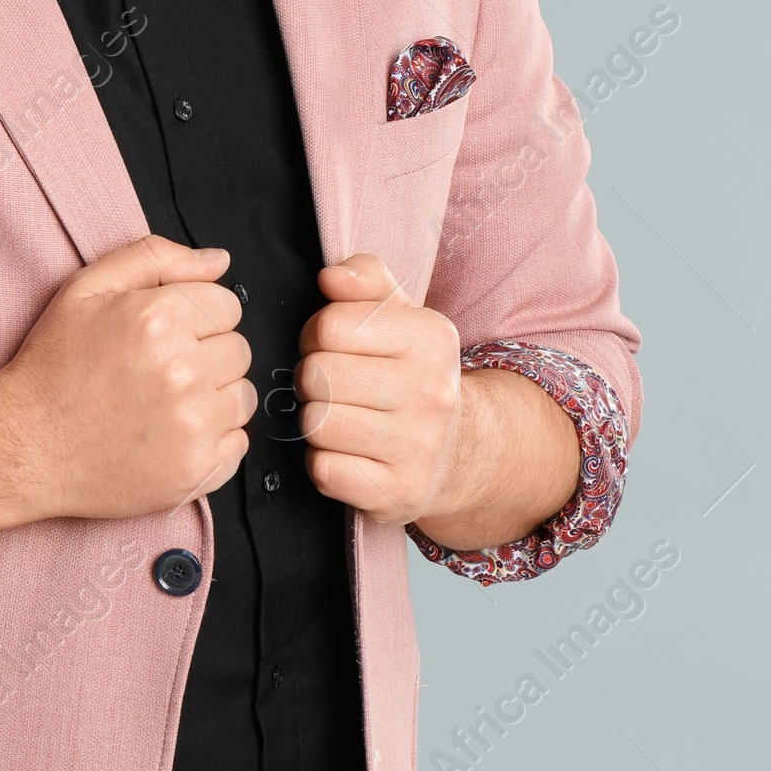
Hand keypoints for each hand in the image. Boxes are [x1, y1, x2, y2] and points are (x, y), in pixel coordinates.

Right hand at [0, 235, 255, 519]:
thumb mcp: (86, 288)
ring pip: (243, 396)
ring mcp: (193, 423)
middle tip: (161, 370)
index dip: (197, 317)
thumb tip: (217, 261)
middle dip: (207, 354)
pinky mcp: (196, 468)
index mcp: (159, 318)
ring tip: (165, 403)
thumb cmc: (52, 369)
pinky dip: (214, 439)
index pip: (228, 305)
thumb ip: (156, 259)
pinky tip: (172, 433)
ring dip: (214, 397)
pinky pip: (239, 443)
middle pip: (239, 350)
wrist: (25, 444)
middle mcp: (182, 370)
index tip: (169, 335)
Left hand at [295, 253, 462, 524]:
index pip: (329, 326)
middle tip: (337, 387)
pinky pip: (324, 470)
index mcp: (432, 337)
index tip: (336, 348)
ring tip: (344, 419)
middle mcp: (433, 392)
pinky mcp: (399, 493)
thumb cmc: (411, 374)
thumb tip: (331, 277)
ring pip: (316, 423)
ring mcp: (419, 447)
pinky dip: (326, 464)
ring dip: (317, 422)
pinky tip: (350, 455)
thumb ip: (364, 277)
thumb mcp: (399, 313)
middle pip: (316, 375)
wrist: (457, 452)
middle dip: (313, 380)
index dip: (318, 335)